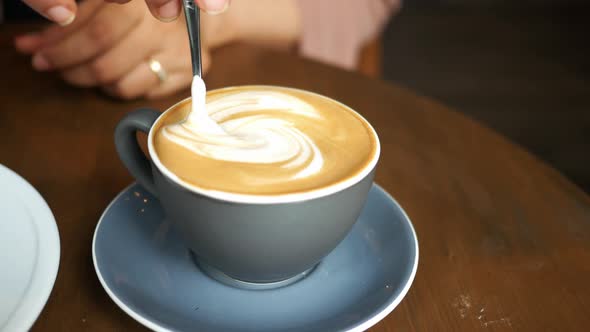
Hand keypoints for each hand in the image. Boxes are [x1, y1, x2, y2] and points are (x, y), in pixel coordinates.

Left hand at [14, 0, 232, 98]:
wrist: (197, 18)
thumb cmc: (143, 11)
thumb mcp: (110, 3)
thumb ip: (74, 20)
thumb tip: (30, 45)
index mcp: (140, 5)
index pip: (95, 30)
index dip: (61, 45)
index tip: (38, 53)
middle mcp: (162, 27)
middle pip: (105, 60)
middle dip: (69, 66)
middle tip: (49, 66)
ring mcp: (176, 53)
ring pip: (118, 80)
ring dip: (88, 80)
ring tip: (75, 72)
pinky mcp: (186, 73)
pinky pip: (138, 91)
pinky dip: (114, 87)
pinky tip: (109, 77)